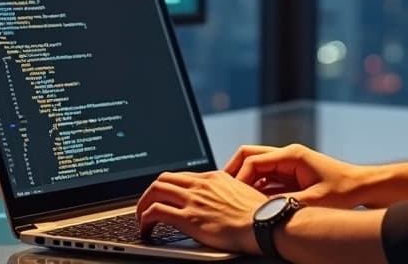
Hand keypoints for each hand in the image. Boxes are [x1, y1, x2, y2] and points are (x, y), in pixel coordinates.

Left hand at [135, 170, 267, 253]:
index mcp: (214, 177)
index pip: (182, 176)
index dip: (168, 187)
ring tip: (142, 219)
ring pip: (154, 191)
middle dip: (150, 192)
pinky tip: (146, 230)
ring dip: (143, 205)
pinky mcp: (188, 218)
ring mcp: (193, 200)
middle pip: (163, 179)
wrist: (265, 224)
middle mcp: (201, 185)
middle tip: (147, 206)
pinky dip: (145, 220)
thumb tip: (224, 202)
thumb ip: (229, 194)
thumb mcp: (244, 195)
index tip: (165, 198)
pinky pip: (155, 212)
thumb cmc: (260, 215)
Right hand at [225, 144, 368, 208]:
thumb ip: (286, 205)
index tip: (231, 195)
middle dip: (234, 173)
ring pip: (256, 167)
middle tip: (223, 193)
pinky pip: (266, 178)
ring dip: (244, 182)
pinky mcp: (291, 174)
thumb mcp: (314, 201)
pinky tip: (251, 204)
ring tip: (233, 201)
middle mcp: (287, 155)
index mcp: (291, 155)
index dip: (238, 178)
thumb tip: (262, 212)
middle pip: (249, 156)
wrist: (363, 187)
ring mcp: (288, 164)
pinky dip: (255, 188)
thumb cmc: (344, 191)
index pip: (253, 160)